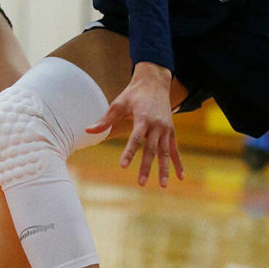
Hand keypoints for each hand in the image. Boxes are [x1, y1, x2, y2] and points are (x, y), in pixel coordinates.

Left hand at [86, 61, 182, 187]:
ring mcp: (166, 129)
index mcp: (143, 118)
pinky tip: (180, 177)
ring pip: (165, 152)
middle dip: (146, 166)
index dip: (129, 152)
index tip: (123, 165)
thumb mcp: (118, 103)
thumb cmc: (133, 93)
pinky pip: (175, 150)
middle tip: (140, 182)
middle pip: (151, 149)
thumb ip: (105, 119)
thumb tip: (88, 130)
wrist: (155, 82)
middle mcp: (157, 125)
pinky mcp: (171, 131)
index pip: (135, 138)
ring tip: (162, 186)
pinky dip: (178, 163)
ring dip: (164, 169)